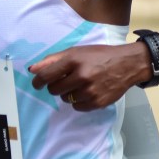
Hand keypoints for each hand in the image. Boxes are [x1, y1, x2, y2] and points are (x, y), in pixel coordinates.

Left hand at [29, 44, 144, 110]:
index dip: (38, 81)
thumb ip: (53, 60)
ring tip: (81, 84)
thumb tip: (32, 70)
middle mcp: (82, 76)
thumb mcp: (76, 51)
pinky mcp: (98, 102)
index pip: (46, 75)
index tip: (37, 84)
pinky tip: (88, 92)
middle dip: (55, 86)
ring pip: (65, 99)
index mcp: (74, 60)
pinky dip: (79, 101)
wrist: (127, 64)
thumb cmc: (99, 56)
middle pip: (54, 90)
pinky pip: (77, 107)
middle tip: (65, 81)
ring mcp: (90, 91)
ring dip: (68, 93)